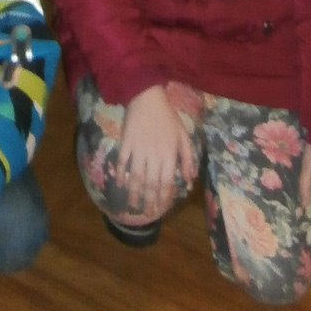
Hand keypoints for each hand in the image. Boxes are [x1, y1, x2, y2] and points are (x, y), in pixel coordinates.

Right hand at [113, 85, 196, 219]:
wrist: (147, 96)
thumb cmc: (167, 117)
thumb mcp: (183, 135)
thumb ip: (188, 158)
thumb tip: (189, 179)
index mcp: (169, 154)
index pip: (167, 182)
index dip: (164, 198)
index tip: (162, 208)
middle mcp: (154, 155)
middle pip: (151, 184)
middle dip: (149, 201)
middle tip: (148, 213)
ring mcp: (138, 150)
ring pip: (136, 177)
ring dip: (134, 194)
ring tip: (133, 206)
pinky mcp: (126, 143)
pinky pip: (122, 162)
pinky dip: (121, 175)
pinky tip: (121, 184)